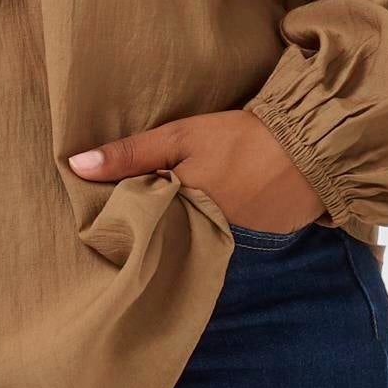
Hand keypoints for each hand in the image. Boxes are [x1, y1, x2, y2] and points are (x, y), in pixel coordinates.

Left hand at [69, 110, 323, 233]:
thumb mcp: (180, 138)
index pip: (135, 231)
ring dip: (177, 236)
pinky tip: (201, 223)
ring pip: (188, 246)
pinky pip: (217, 246)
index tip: (103, 219)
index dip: (121, 224)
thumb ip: (130, 154)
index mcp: (178, 216)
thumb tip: (75, 166)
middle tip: (130, 221)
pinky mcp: (252, 248)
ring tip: (166, 221)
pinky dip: (206, 237)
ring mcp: (228, 249)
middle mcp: (200, 241)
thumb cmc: (240, 140)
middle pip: (161, 243)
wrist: (312, 150)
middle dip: (147, 234)